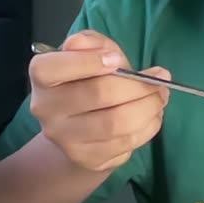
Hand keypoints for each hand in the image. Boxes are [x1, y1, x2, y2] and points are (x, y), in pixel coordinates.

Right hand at [28, 30, 169, 172]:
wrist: (77, 127)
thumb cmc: (86, 79)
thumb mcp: (89, 52)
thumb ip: (93, 43)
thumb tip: (107, 53)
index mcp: (42, 74)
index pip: (57, 67)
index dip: (91, 61)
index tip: (118, 59)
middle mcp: (46, 108)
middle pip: (99, 94)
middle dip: (138, 85)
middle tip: (161, 79)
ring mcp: (64, 138)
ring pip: (116, 123)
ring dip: (148, 108)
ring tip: (161, 97)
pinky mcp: (86, 158)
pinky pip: (125, 143)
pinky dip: (148, 127)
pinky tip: (152, 116)